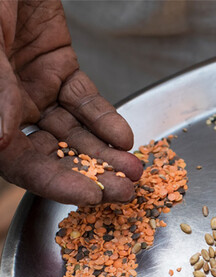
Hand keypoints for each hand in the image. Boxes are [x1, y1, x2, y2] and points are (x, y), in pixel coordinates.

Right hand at [0, 0, 141, 204]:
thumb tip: (4, 143)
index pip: (20, 163)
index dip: (54, 183)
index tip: (90, 196)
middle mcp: (9, 107)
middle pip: (52, 154)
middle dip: (90, 174)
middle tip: (122, 191)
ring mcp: (36, 89)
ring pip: (75, 132)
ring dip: (105, 153)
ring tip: (132, 170)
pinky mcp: (60, 69)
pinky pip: (87, 102)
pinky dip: (106, 120)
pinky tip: (123, 137)